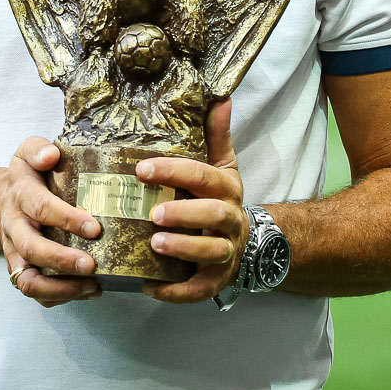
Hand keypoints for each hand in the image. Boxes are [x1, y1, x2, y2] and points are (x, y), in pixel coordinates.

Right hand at [0, 137, 103, 306]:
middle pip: (32, 250)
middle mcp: (15, 228)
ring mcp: (16, 254)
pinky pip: (35, 292)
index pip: (41, 208)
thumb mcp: (27, 152)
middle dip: (61, 260)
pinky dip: (60, 297)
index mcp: (21, 196)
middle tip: (92, 264)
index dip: (67, 219)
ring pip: (28, 281)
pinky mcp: (22, 270)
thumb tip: (51, 156)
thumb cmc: (26, 177)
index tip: (95, 228)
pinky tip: (90, 290)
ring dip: (60, 288)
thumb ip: (37, 149)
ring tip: (93, 285)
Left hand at [137, 101, 246, 303]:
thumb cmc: (219, 199)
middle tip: (152, 213)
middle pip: (213, 215)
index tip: (142, 168)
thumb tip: (220, 97)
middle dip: (184, 214)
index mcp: (226, 189)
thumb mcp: (222, 165)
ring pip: (210, 252)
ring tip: (154, 244)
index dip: (174, 171)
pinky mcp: (216, 280)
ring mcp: (226, 252)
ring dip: (183, 249)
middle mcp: (229, 220)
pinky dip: (176, 292)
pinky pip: (200, 290)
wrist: (248, 241)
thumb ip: (216, 135)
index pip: (203, 176)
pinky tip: (149, 287)